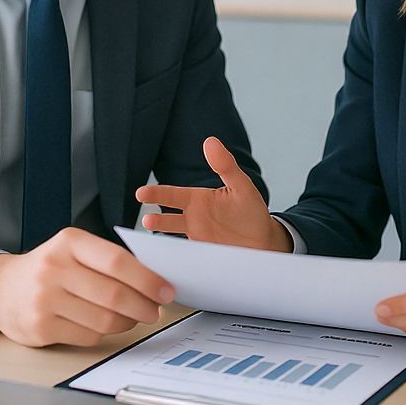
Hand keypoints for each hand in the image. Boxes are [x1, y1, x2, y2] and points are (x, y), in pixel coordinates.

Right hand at [0, 228, 174, 346]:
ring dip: (127, 322)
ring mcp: (45, 299)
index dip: (147, 278)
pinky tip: (108, 325)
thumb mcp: (74, 250)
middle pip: (114, 294)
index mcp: (69, 242)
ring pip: (104, 319)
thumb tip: (153, 279)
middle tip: (155, 310)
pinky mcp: (40, 327)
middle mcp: (54, 268)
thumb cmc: (50, 268)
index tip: (166, 290)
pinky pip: (88, 336)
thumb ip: (107, 259)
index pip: (117, 261)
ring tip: (133, 317)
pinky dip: (105, 333)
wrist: (1, 289)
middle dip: (143, 305)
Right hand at [136, 136, 291, 251]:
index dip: (157, 194)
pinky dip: (176, 260)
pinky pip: (185, 257)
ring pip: (174, 239)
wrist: (264, 242)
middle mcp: (193, 219)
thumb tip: (210, 141)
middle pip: (168, 219)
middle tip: (145, 219)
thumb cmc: (251, 211)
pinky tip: (167, 263)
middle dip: (155, 219)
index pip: (173, 195)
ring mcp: (196, 239)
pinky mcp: (202, 257)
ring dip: (164, 242)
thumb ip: (226, 165)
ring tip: (155, 244)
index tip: (141, 193)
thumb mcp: (241, 186)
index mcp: (198, 200)